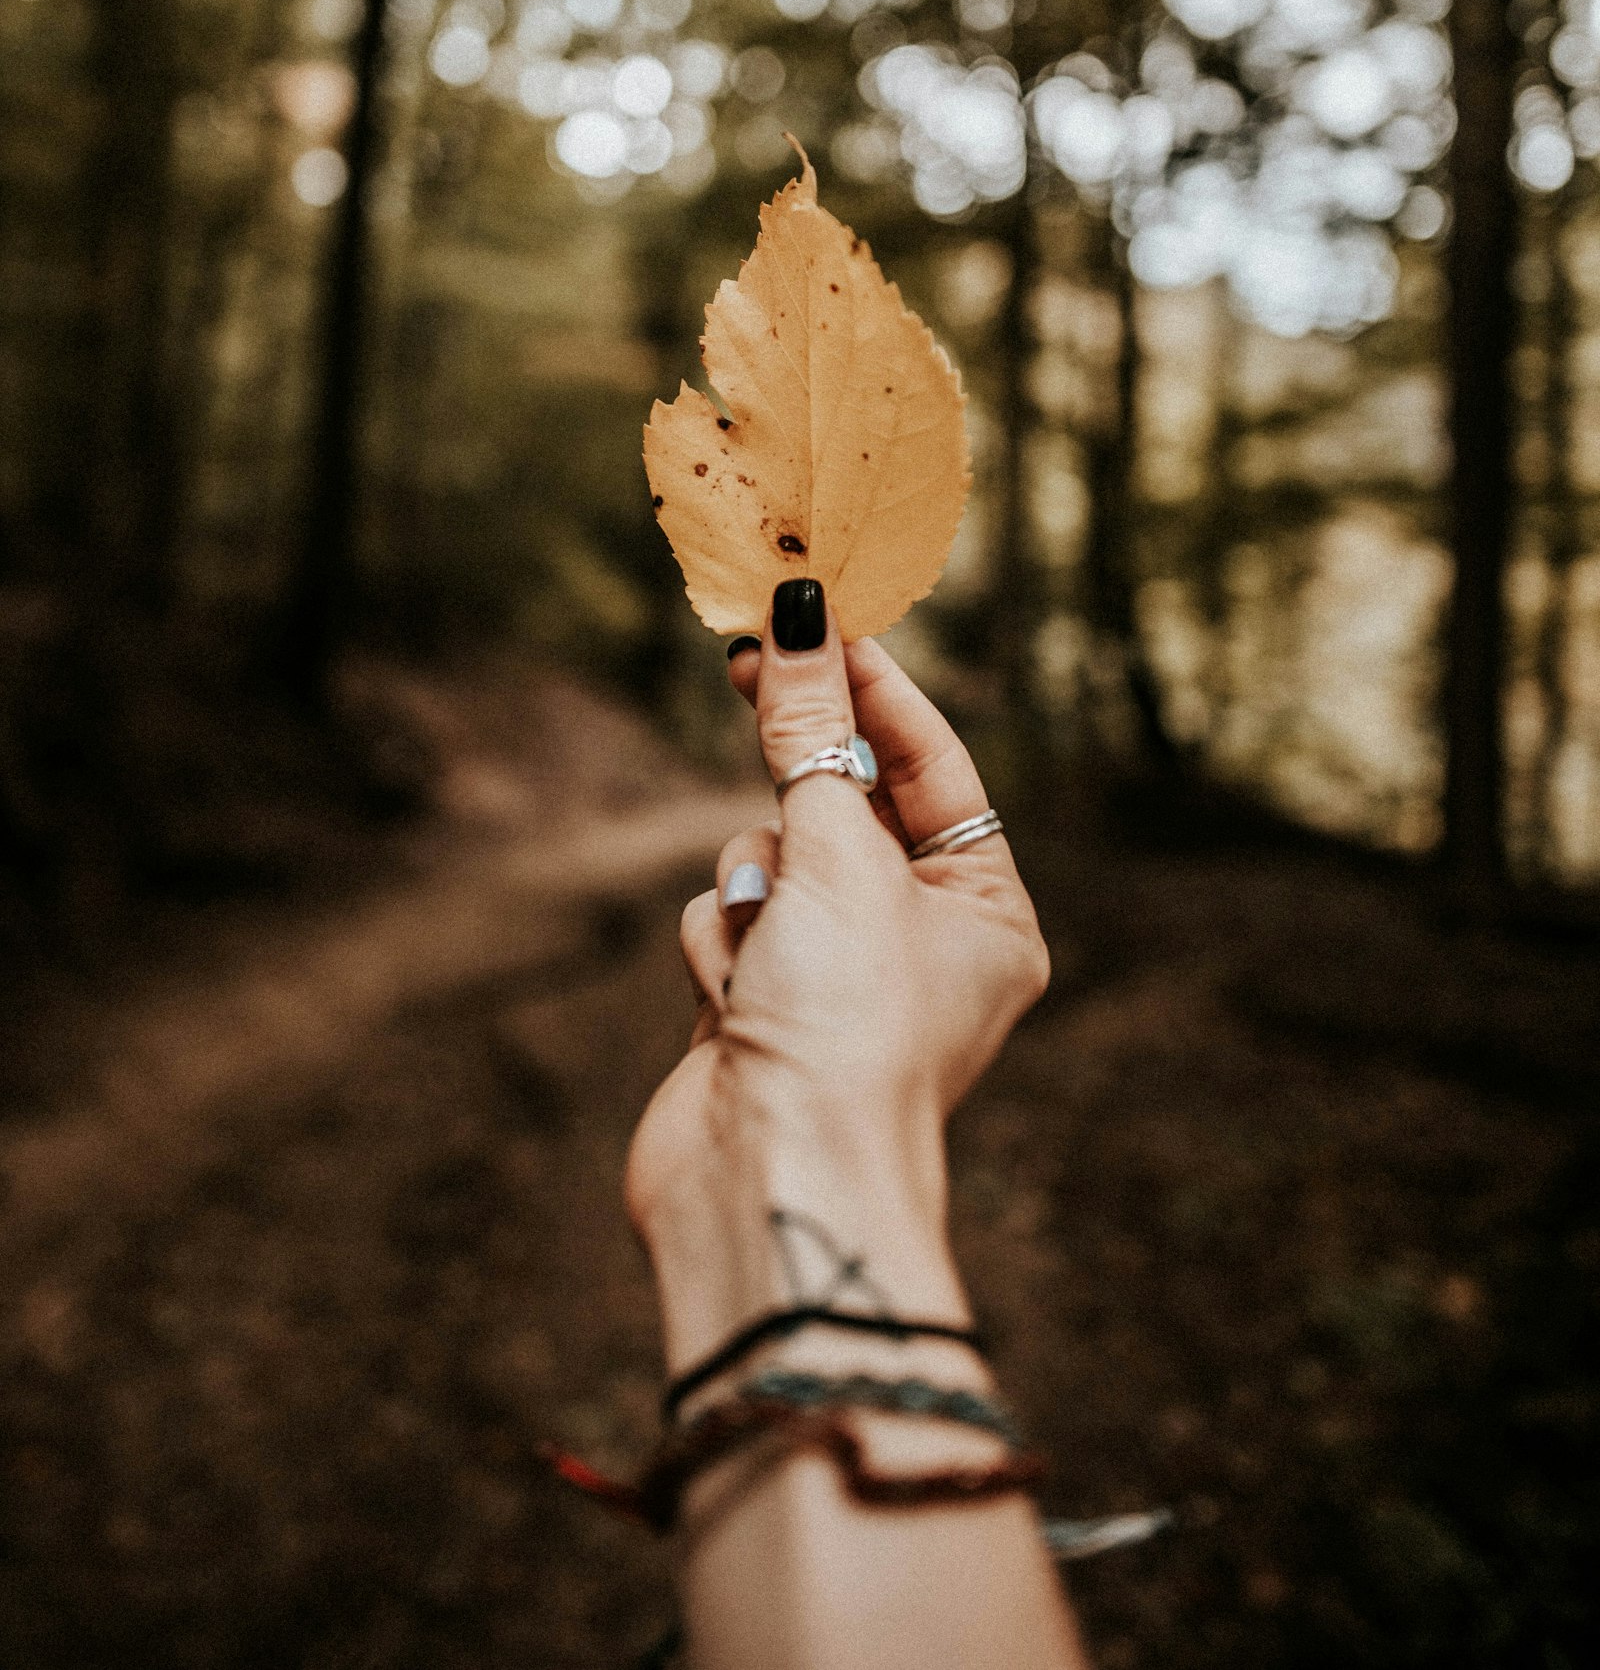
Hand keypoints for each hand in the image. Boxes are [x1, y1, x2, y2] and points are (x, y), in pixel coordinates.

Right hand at [625, 579, 1049, 1370]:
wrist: (773, 1186)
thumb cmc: (843, 1024)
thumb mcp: (837, 857)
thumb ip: (810, 734)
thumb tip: (800, 618)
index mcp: (987, 910)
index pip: (931, 764)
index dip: (872, 687)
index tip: (815, 612)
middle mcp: (921, 941)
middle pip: (844, 805)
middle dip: (800, 777)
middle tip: (748, 656)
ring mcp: (836, 976)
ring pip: (770, 857)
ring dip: (756, 884)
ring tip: (769, 949)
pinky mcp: (761, 1007)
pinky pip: (729, 919)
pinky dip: (721, 946)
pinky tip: (734, 1003)